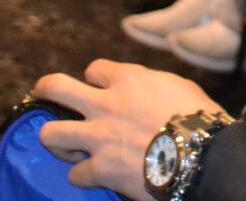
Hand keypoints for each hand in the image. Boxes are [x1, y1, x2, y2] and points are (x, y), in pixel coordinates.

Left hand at [33, 59, 226, 200]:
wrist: (203, 155)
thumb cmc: (200, 118)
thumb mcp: (180, 87)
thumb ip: (154, 85)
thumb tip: (148, 89)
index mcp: (129, 79)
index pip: (95, 69)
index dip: (96, 79)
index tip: (101, 88)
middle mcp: (106, 104)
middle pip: (56, 88)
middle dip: (46, 90)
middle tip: (43, 94)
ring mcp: (98, 138)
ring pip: (50, 133)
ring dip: (56, 139)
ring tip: (66, 144)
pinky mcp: (100, 168)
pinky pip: (75, 174)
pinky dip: (83, 175)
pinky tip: (93, 175)